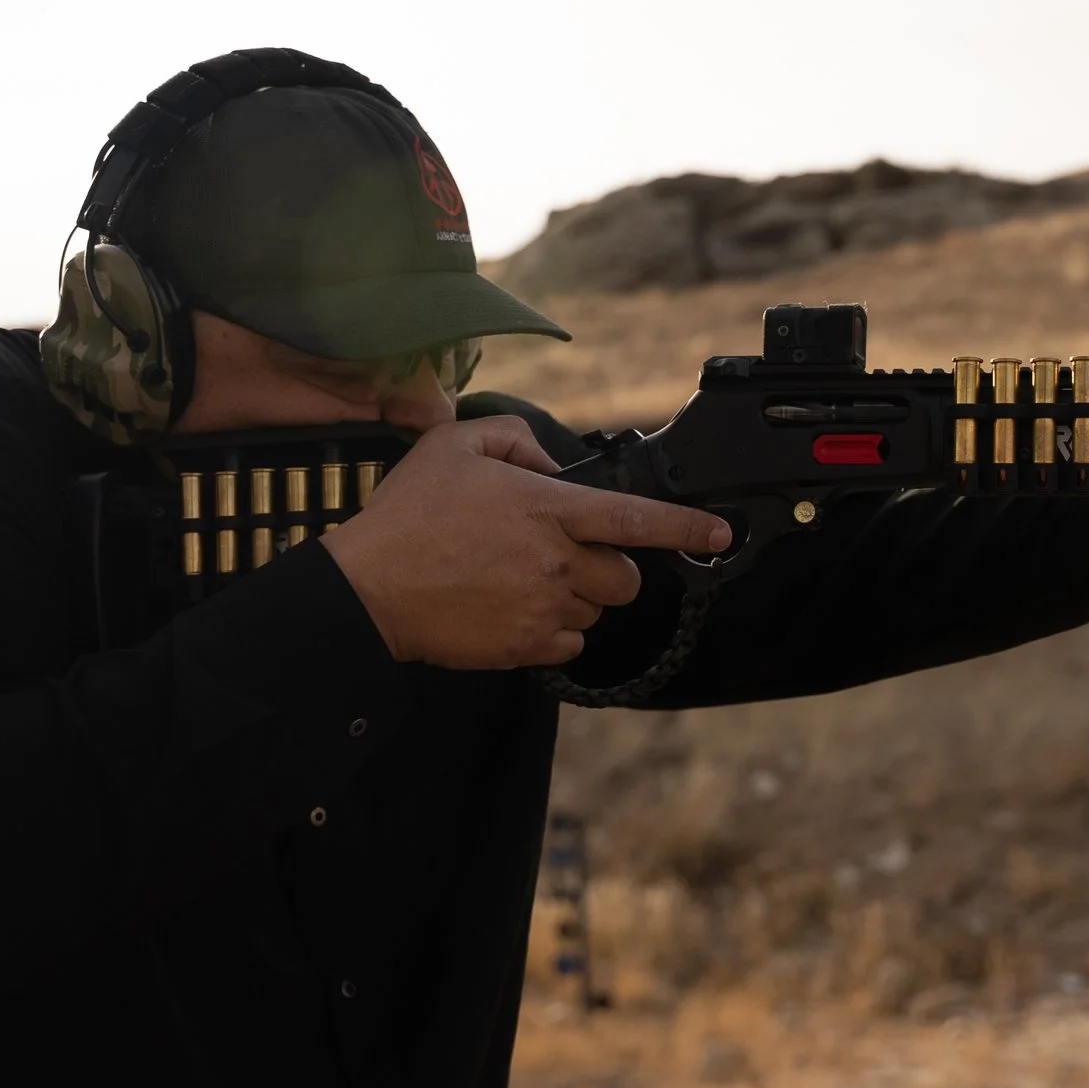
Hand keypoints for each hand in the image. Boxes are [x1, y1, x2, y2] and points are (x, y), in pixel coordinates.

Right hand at [320, 416, 730, 668]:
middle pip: (624, 577)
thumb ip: (511, 439)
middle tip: (561, 557)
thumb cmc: (406, 517)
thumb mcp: (451, 446)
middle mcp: (557, 562)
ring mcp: (545, 609)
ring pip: (596, 611)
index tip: (721, 534)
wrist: (367, 591)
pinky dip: (553, 630)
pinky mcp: (527, 647)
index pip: (637, 519)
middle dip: (606, 568)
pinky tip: (512, 610)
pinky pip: (569, 644)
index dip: (686, 528)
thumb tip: (548, 464)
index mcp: (548, 510)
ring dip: (575, 598)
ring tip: (521, 582)